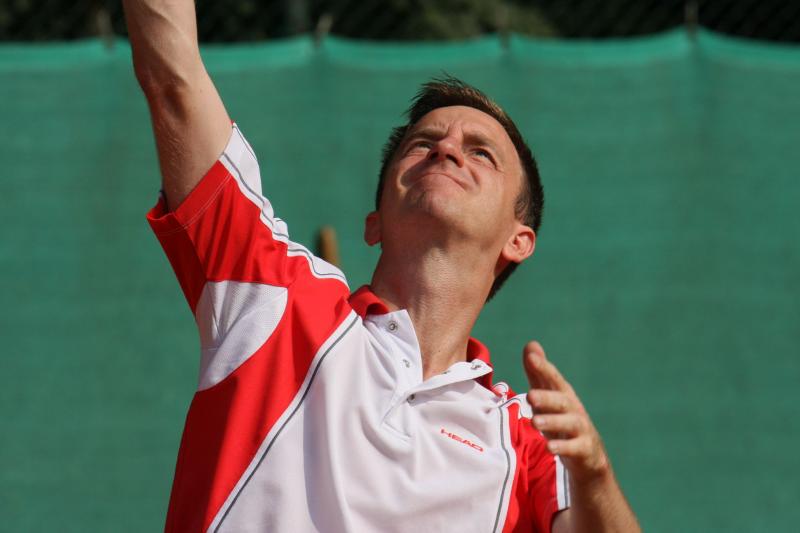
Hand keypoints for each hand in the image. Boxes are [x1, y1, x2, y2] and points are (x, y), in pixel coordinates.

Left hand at [523, 341, 608, 483]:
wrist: (588, 455)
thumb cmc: (562, 419)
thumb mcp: (549, 396)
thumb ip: (538, 373)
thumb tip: (530, 344)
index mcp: (563, 394)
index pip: (553, 378)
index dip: (544, 367)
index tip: (531, 357)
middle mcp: (573, 408)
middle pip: (562, 400)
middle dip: (547, 397)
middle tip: (530, 397)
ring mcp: (581, 429)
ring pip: (569, 423)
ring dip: (552, 421)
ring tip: (534, 422)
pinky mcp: (584, 448)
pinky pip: (574, 448)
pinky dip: (562, 447)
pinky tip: (549, 447)